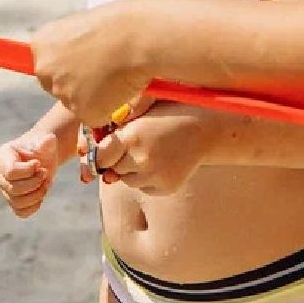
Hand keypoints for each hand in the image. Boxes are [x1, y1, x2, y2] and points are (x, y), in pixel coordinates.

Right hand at [0, 130, 60, 217]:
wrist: (44, 156)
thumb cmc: (42, 147)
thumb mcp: (45, 142)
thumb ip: (46, 142)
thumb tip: (47, 141)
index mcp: (1, 157)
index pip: (10, 172)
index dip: (28, 171)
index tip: (38, 163)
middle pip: (13, 189)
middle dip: (35, 183)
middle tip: (45, 172)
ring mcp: (3, 189)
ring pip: (17, 202)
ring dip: (37, 194)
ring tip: (46, 182)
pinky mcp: (12, 201)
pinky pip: (21, 212)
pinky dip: (35, 205)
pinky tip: (41, 192)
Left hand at [32, 2, 152, 125]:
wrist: (139, 36)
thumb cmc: (118, 25)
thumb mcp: (82, 27)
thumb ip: (71, 47)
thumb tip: (77, 63)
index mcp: (42, 44)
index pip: (47, 65)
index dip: (69, 66)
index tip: (86, 61)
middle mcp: (45, 69)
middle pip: (57, 87)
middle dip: (77, 84)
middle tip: (103, 70)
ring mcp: (62, 92)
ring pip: (77, 103)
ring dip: (95, 96)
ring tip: (116, 74)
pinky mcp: (82, 111)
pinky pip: (95, 115)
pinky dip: (109, 107)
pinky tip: (120, 87)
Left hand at [88, 101, 215, 194]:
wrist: (204, 127)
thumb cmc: (167, 114)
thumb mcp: (139, 114)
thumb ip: (114, 135)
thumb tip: (102, 169)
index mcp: (131, 136)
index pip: (99, 157)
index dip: (103, 153)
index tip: (109, 150)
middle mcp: (141, 159)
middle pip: (113, 170)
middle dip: (119, 160)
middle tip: (139, 145)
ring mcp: (155, 175)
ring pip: (128, 181)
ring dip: (133, 170)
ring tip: (152, 152)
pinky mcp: (166, 188)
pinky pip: (145, 188)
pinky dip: (148, 178)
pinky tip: (162, 162)